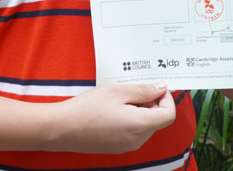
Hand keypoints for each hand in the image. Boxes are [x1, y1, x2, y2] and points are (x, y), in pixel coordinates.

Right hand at [50, 82, 175, 153]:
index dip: (166, 98)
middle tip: (132, 88)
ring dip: (139, 109)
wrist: (64, 128)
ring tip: (119, 98)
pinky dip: (130, 118)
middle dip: (150, 102)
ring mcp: (127, 145)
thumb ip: (143, 90)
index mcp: (140, 125)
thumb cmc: (88, 108)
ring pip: (145, 125)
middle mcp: (137, 139)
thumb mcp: (118, 91)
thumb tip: (161, 88)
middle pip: (157, 119)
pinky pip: (133, 131)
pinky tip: (112, 109)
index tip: (154, 86)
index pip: (168, 114)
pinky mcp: (118, 146)